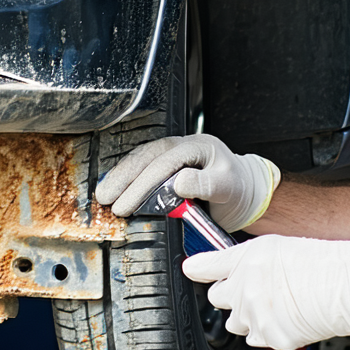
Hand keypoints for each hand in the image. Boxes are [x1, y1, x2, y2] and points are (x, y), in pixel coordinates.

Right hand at [94, 134, 280, 231]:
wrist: (245, 190)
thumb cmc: (238, 188)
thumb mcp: (228, 187)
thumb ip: (206, 184)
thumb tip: (179, 183)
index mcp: (197, 147)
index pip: (162, 163)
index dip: (142, 184)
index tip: (126, 203)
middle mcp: (181, 146)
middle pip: (145, 157)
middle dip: (123, 178)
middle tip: (105, 198)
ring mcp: (173, 153)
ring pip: (140, 159)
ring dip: (120, 176)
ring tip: (104, 193)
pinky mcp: (167, 164)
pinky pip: (143, 166)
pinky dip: (127, 177)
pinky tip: (115, 186)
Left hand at [183, 234, 349, 349]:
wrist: (348, 288)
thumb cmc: (322, 262)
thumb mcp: (278, 245)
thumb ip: (247, 257)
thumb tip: (233, 264)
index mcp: (244, 261)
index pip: (204, 267)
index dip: (196, 269)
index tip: (192, 270)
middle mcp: (244, 290)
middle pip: (216, 298)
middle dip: (229, 294)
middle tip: (251, 288)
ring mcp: (256, 317)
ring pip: (235, 323)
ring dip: (246, 315)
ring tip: (272, 304)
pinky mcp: (271, 338)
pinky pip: (258, 338)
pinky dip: (267, 331)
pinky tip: (285, 317)